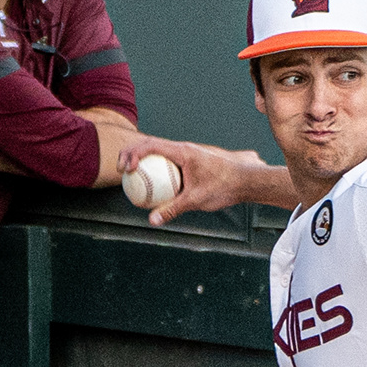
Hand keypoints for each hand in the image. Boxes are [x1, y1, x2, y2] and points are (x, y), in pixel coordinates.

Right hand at [137, 137, 295, 223]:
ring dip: (141, 160)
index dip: (134, 153)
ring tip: (129, 178)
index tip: (127, 169)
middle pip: (149, 145)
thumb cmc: (223, 187)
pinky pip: (166, 164)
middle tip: (121, 171)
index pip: (151, 145)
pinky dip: (154, 171)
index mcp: (182, 151)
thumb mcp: (196, 200)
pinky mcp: (188, 163)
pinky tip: (149, 189)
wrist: (245, 181)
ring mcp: (185, 154)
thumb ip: (172, 209)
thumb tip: (152, 221)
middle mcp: (182, 149)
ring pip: (156, 153)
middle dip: (131, 153)